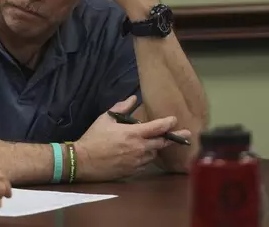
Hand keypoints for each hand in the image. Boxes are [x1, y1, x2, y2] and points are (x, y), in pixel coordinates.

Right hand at [74, 96, 190, 180]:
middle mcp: (139, 148)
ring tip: (152, 142)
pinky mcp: (133, 171)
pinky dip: (146, 157)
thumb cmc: (94, 138)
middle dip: (172, 137)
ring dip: (155, 147)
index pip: (157, 127)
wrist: (84, 160)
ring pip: (154, 153)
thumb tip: (133, 98)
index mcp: (133, 133)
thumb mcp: (105, 118)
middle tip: (185, 133)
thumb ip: (121, 108)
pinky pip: (145, 163)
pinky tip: (140, 153)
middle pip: (162, 142)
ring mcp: (137, 161)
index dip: (168, 123)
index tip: (174, 120)